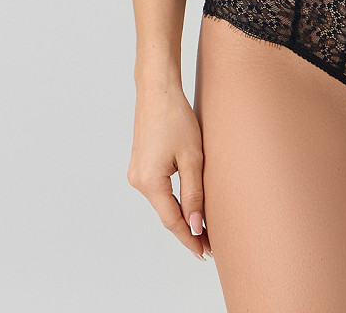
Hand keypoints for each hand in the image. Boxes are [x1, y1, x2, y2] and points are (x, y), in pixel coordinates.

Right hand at [127, 79, 212, 260]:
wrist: (157, 90)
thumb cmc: (175, 117)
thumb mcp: (192, 157)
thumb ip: (194, 193)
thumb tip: (197, 225)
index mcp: (150, 182)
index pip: (172, 221)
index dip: (189, 239)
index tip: (204, 253)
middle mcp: (138, 181)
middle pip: (165, 214)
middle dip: (187, 229)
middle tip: (209, 244)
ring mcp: (136, 172)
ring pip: (162, 202)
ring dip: (180, 214)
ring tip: (203, 226)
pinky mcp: (139, 164)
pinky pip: (158, 190)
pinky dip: (172, 199)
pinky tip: (186, 204)